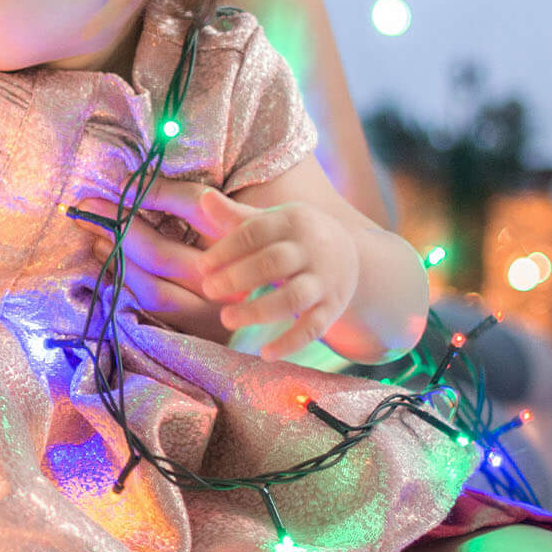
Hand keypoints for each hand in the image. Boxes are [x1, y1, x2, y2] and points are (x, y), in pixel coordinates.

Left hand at [73, 179, 360, 359]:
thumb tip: (202, 197)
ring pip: (293, 297)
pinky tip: (264, 354)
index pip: (256, 232)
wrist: (351, 256)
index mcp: (291, 221)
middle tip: (208, 290)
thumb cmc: (292, 237)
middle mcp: (311, 248)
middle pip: (273, 263)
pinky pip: (314, 327)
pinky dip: (290, 342)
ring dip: (259, 310)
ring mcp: (325, 280)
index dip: (226, 249)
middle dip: (238, 277)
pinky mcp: (333, 308)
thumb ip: (234, 216)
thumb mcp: (268, 220)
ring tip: (227, 319)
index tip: (201, 266)